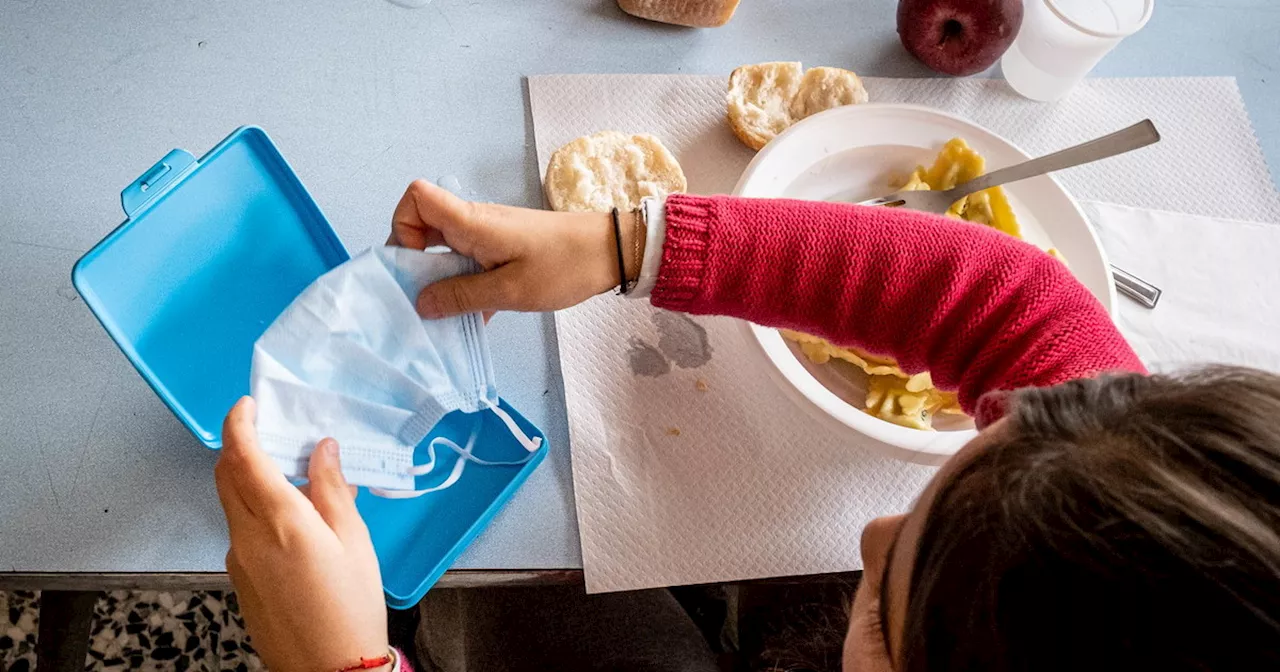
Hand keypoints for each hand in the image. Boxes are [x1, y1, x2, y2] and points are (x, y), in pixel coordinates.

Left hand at [215, 397, 390, 671]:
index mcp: (281, 522)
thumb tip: (323, 450)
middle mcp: (249, 537)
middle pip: (226, 476)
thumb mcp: (353, 541)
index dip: (239, 424)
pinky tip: (294, 520)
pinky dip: (257, 509)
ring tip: (296, 478)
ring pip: (231, 502)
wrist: (329, 669)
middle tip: (269, 432)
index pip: (243, 458)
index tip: (247, 405)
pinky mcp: (240, 578)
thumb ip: (332, 490)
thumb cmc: (350, 609)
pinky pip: (241, 529)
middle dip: (240, 446)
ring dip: (250, 478)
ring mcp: (239, 560)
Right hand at [389, 180, 641, 316]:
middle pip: (422, 227)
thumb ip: (462, 297)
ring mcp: (487, 235)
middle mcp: (473, 222)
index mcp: (472, 222)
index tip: (415, 265)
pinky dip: (463, 286)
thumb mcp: (511, 291)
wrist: (610, 252)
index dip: (402, 227)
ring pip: (444, 250)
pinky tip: (473, 317)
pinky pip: (467, 263)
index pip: (417, 197)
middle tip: (424, 300)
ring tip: (446, 315)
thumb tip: (420, 303)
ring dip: (440, 280)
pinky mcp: (501, 249)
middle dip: (415, 264)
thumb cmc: (564, 266)